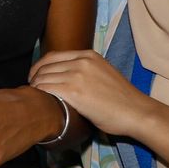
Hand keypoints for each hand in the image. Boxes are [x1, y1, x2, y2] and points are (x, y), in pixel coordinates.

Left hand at [30, 50, 155, 138]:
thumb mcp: (103, 74)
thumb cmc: (121, 99)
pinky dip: (39, 95)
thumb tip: (65, 76)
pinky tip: (41, 102)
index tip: (35, 78)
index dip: (39, 67)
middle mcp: (81, 62)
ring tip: (36, 98)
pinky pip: (46, 89)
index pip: (52, 56)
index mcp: (88, 55)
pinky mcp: (73, 91)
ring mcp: (77, 75)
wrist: (136, 112)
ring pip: (43, 78)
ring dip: (35, 88)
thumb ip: (85, 71)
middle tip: (32, 90)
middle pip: (45, 66)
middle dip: (34, 78)